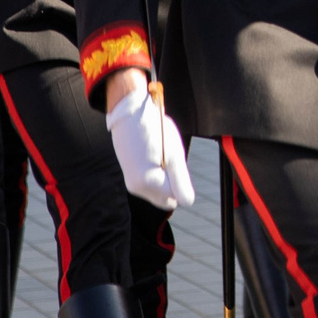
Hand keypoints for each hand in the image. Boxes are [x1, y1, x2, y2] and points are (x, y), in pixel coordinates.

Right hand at [106, 79, 195, 210]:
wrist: (130, 114)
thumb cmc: (155, 132)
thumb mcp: (174, 155)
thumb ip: (181, 181)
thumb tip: (187, 202)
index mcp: (149, 184)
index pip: (177, 197)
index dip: (181, 180)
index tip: (174, 161)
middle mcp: (137, 189)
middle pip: (167, 199)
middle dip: (173, 183)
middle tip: (168, 160)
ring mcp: (131, 183)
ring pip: (159, 191)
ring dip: (165, 177)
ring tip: (158, 154)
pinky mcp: (129, 176)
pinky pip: (150, 183)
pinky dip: (156, 172)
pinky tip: (151, 154)